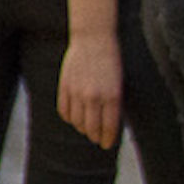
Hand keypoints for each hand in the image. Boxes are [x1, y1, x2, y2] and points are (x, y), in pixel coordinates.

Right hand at [57, 32, 123, 149]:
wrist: (93, 38)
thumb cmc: (111, 58)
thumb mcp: (119, 81)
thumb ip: (113, 102)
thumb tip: (109, 121)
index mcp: (112, 96)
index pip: (108, 126)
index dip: (107, 139)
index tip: (107, 145)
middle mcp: (94, 97)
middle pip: (91, 127)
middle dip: (95, 136)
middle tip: (97, 139)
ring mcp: (77, 92)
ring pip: (76, 121)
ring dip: (81, 127)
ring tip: (86, 128)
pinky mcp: (64, 87)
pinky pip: (64, 111)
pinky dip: (69, 118)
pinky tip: (74, 117)